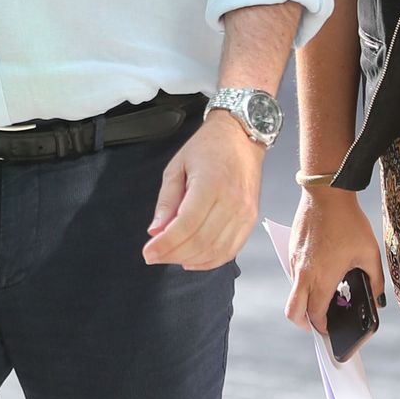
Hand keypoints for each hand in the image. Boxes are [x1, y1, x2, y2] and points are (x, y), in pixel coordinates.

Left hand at [144, 112, 264, 269]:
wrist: (240, 137)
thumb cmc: (208, 147)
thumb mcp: (176, 167)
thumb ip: (166, 201)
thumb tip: (156, 231)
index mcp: (210, 184)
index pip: (186, 225)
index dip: (166, 244)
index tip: (149, 252)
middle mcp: (232, 200)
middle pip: (200, 241)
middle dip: (173, 254)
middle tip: (155, 256)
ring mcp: (244, 211)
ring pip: (216, 250)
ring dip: (190, 259)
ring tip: (172, 257)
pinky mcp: (250, 219)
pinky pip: (231, 250)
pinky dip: (211, 261)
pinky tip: (194, 260)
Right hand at [284, 186, 385, 334]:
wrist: (326, 195)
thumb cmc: (349, 222)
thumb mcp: (370, 253)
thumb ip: (375, 280)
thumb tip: (377, 297)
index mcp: (323, 278)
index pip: (316, 314)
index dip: (324, 326)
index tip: (332, 329)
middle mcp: (304, 274)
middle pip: (293, 313)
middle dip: (304, 324)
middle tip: (319, 324)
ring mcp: (295, 262)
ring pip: (293, 294)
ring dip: (305, 301)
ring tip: (325, 295)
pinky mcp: (292, 251)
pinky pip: (294, 275)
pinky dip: (304, 283)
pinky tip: (322, 272)